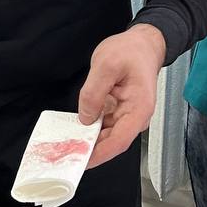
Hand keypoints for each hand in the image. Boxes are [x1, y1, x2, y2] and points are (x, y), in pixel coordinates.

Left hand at [78, 24, 165, 169]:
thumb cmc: (130, 51)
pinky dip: (88, 130)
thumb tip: (86, 117)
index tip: (80, 161)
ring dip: (87, 142)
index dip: (98, 154)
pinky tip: (73, 132)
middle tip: (64, 156)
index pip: (119, 141)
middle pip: (111, 142)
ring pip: (105, 136)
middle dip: (89, 151)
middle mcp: (135, 118)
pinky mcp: (118, 112)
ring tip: (64, 146)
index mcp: (139, 109)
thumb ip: (94, 92)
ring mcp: (126, 116)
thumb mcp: (106, 65)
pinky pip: (103, 126)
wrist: (142, 44)